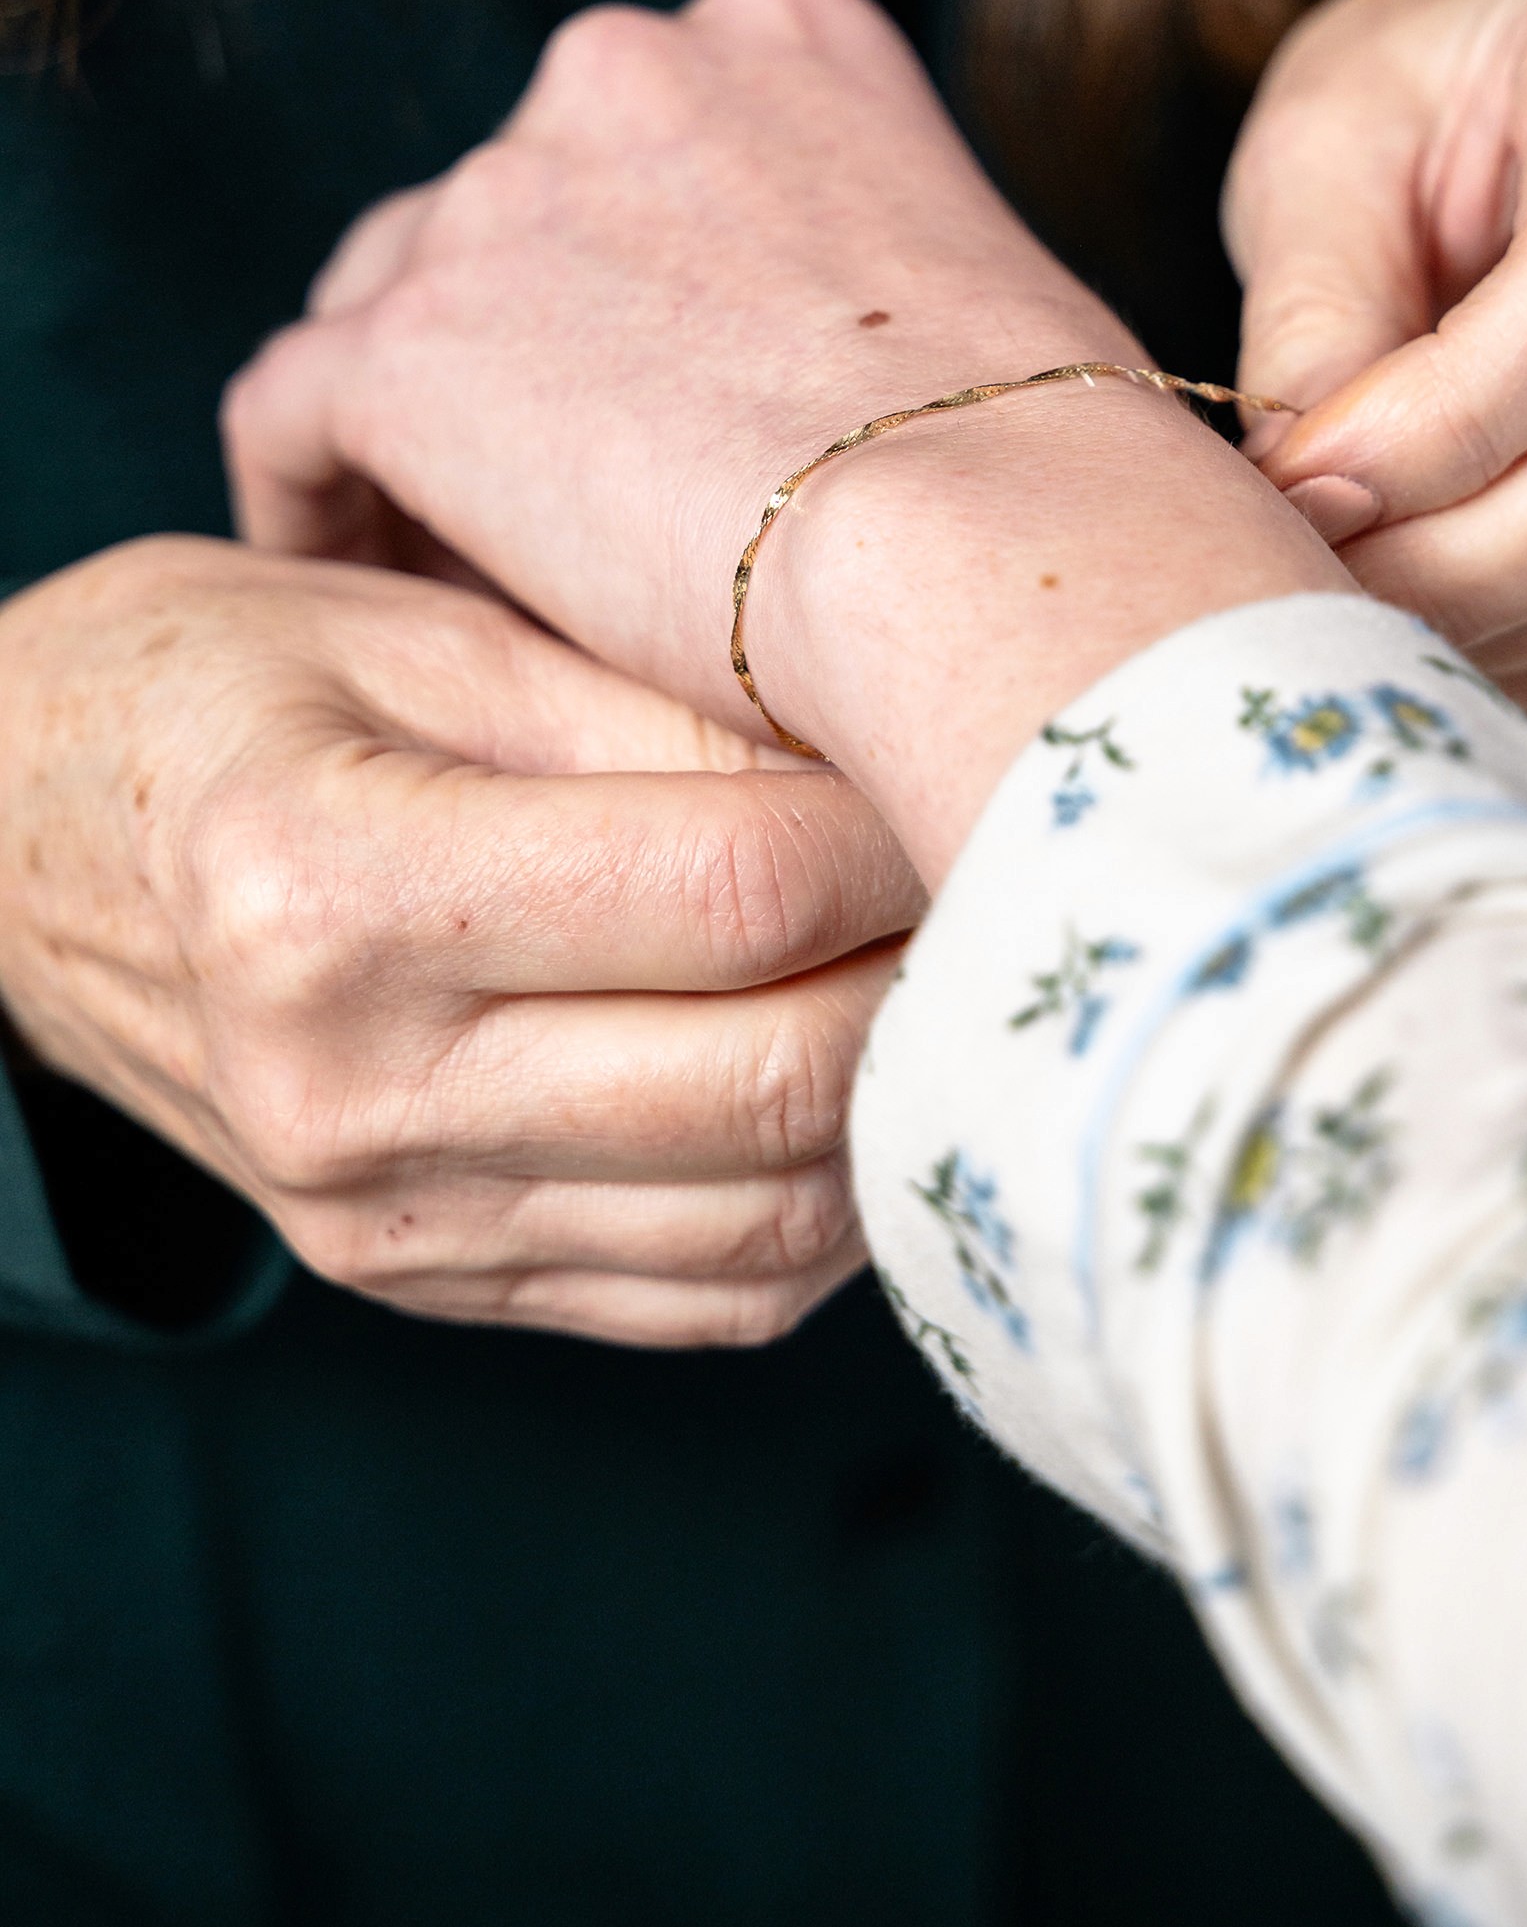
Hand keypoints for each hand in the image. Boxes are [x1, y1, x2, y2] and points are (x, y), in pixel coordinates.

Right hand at [0, 537, 921, 1344]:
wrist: (4, 849)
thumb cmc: (213, 688)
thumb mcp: (410, 627)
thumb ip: (646, 703)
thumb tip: (888, 761)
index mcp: (329, 887)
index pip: (730, 892)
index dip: (896, 821)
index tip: (974, 747)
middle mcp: (350, 1090)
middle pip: (771, 1076)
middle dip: (944, 966)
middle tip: (1024, 861)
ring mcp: (383, 1218)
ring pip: (763, 1220)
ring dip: (905, 1099)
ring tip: (964, 967)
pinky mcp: (424, 1280)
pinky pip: (699, 1298)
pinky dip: (825, 1212)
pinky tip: (862, 1086)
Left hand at [225, 0, 1341, 877]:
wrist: (997, 542)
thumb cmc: (1053, 468)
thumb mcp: (989, 282)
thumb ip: (875, 274)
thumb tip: (853, 388)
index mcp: (777, 30)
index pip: (634, 135)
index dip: (621, 275)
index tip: (646, 393)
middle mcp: (623, 65)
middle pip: (506, 206)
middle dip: (520, 341)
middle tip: (561, 501)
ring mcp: (503, 194)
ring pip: (395, 301)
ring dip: (422, 420)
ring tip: (457, 558)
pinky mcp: (408, 348)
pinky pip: (294, 413)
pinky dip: (315, 491)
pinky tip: (350, 571)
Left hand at [1225, 0, 1526, 711]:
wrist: (1515, 120)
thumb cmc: (1406, 120)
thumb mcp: (1317, 148)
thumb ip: (1312, 304)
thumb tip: (1315, 490)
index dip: (1454, 416)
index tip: (1307, 481)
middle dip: (1470, 553)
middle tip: (1313, 579)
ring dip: (1510, 618)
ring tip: (1361, 610)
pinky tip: (1453, 633)